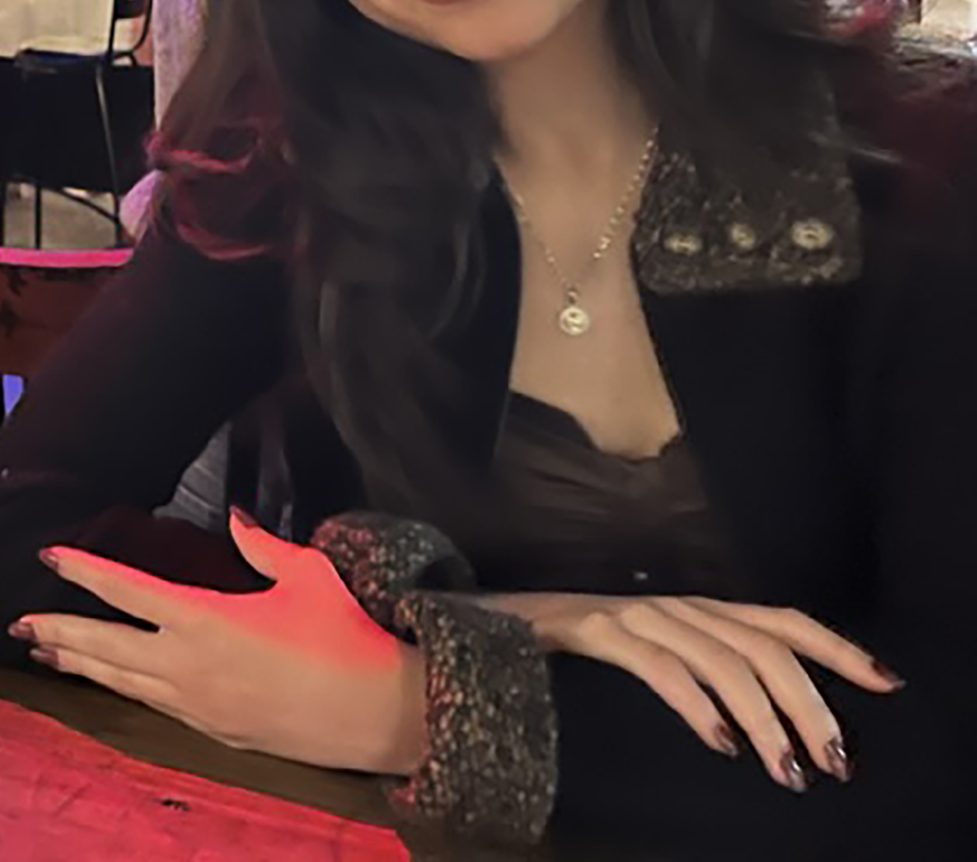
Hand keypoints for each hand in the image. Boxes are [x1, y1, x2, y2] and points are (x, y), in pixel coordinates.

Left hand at [16, 511, 426, 774]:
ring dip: (80, 665)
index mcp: (206, 619)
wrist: (385, 715)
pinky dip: (121, 689)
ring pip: (122, 683)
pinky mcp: (217, 733)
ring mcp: (199, 705)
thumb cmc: (348, 637)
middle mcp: (189, 666)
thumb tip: (237, 518)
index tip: (48, 554)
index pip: (126, 590)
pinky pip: (153, 706)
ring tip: (43, 653)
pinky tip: (109, 682)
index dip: (83, 570)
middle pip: (105, 646)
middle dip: (57, 631)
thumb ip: (264, 545)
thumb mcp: (308, 575)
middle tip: (18, 621)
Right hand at [479, 590, 899, 790]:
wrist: (487, 623)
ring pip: (722, 660)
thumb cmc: (575, 647)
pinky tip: (721, 742)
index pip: (781, 621)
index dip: (836, 648)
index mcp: (693, 607)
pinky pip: (659, 667)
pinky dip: (697, 706)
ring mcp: (634, 614)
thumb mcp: (651, 649)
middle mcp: (673, 604)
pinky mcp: (594, 630)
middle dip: (809, 706)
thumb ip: (701, 666)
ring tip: (787, 768)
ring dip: (764, 719)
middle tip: (834, 761)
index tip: (885, 684)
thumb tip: (767, 715)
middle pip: (763, 648)